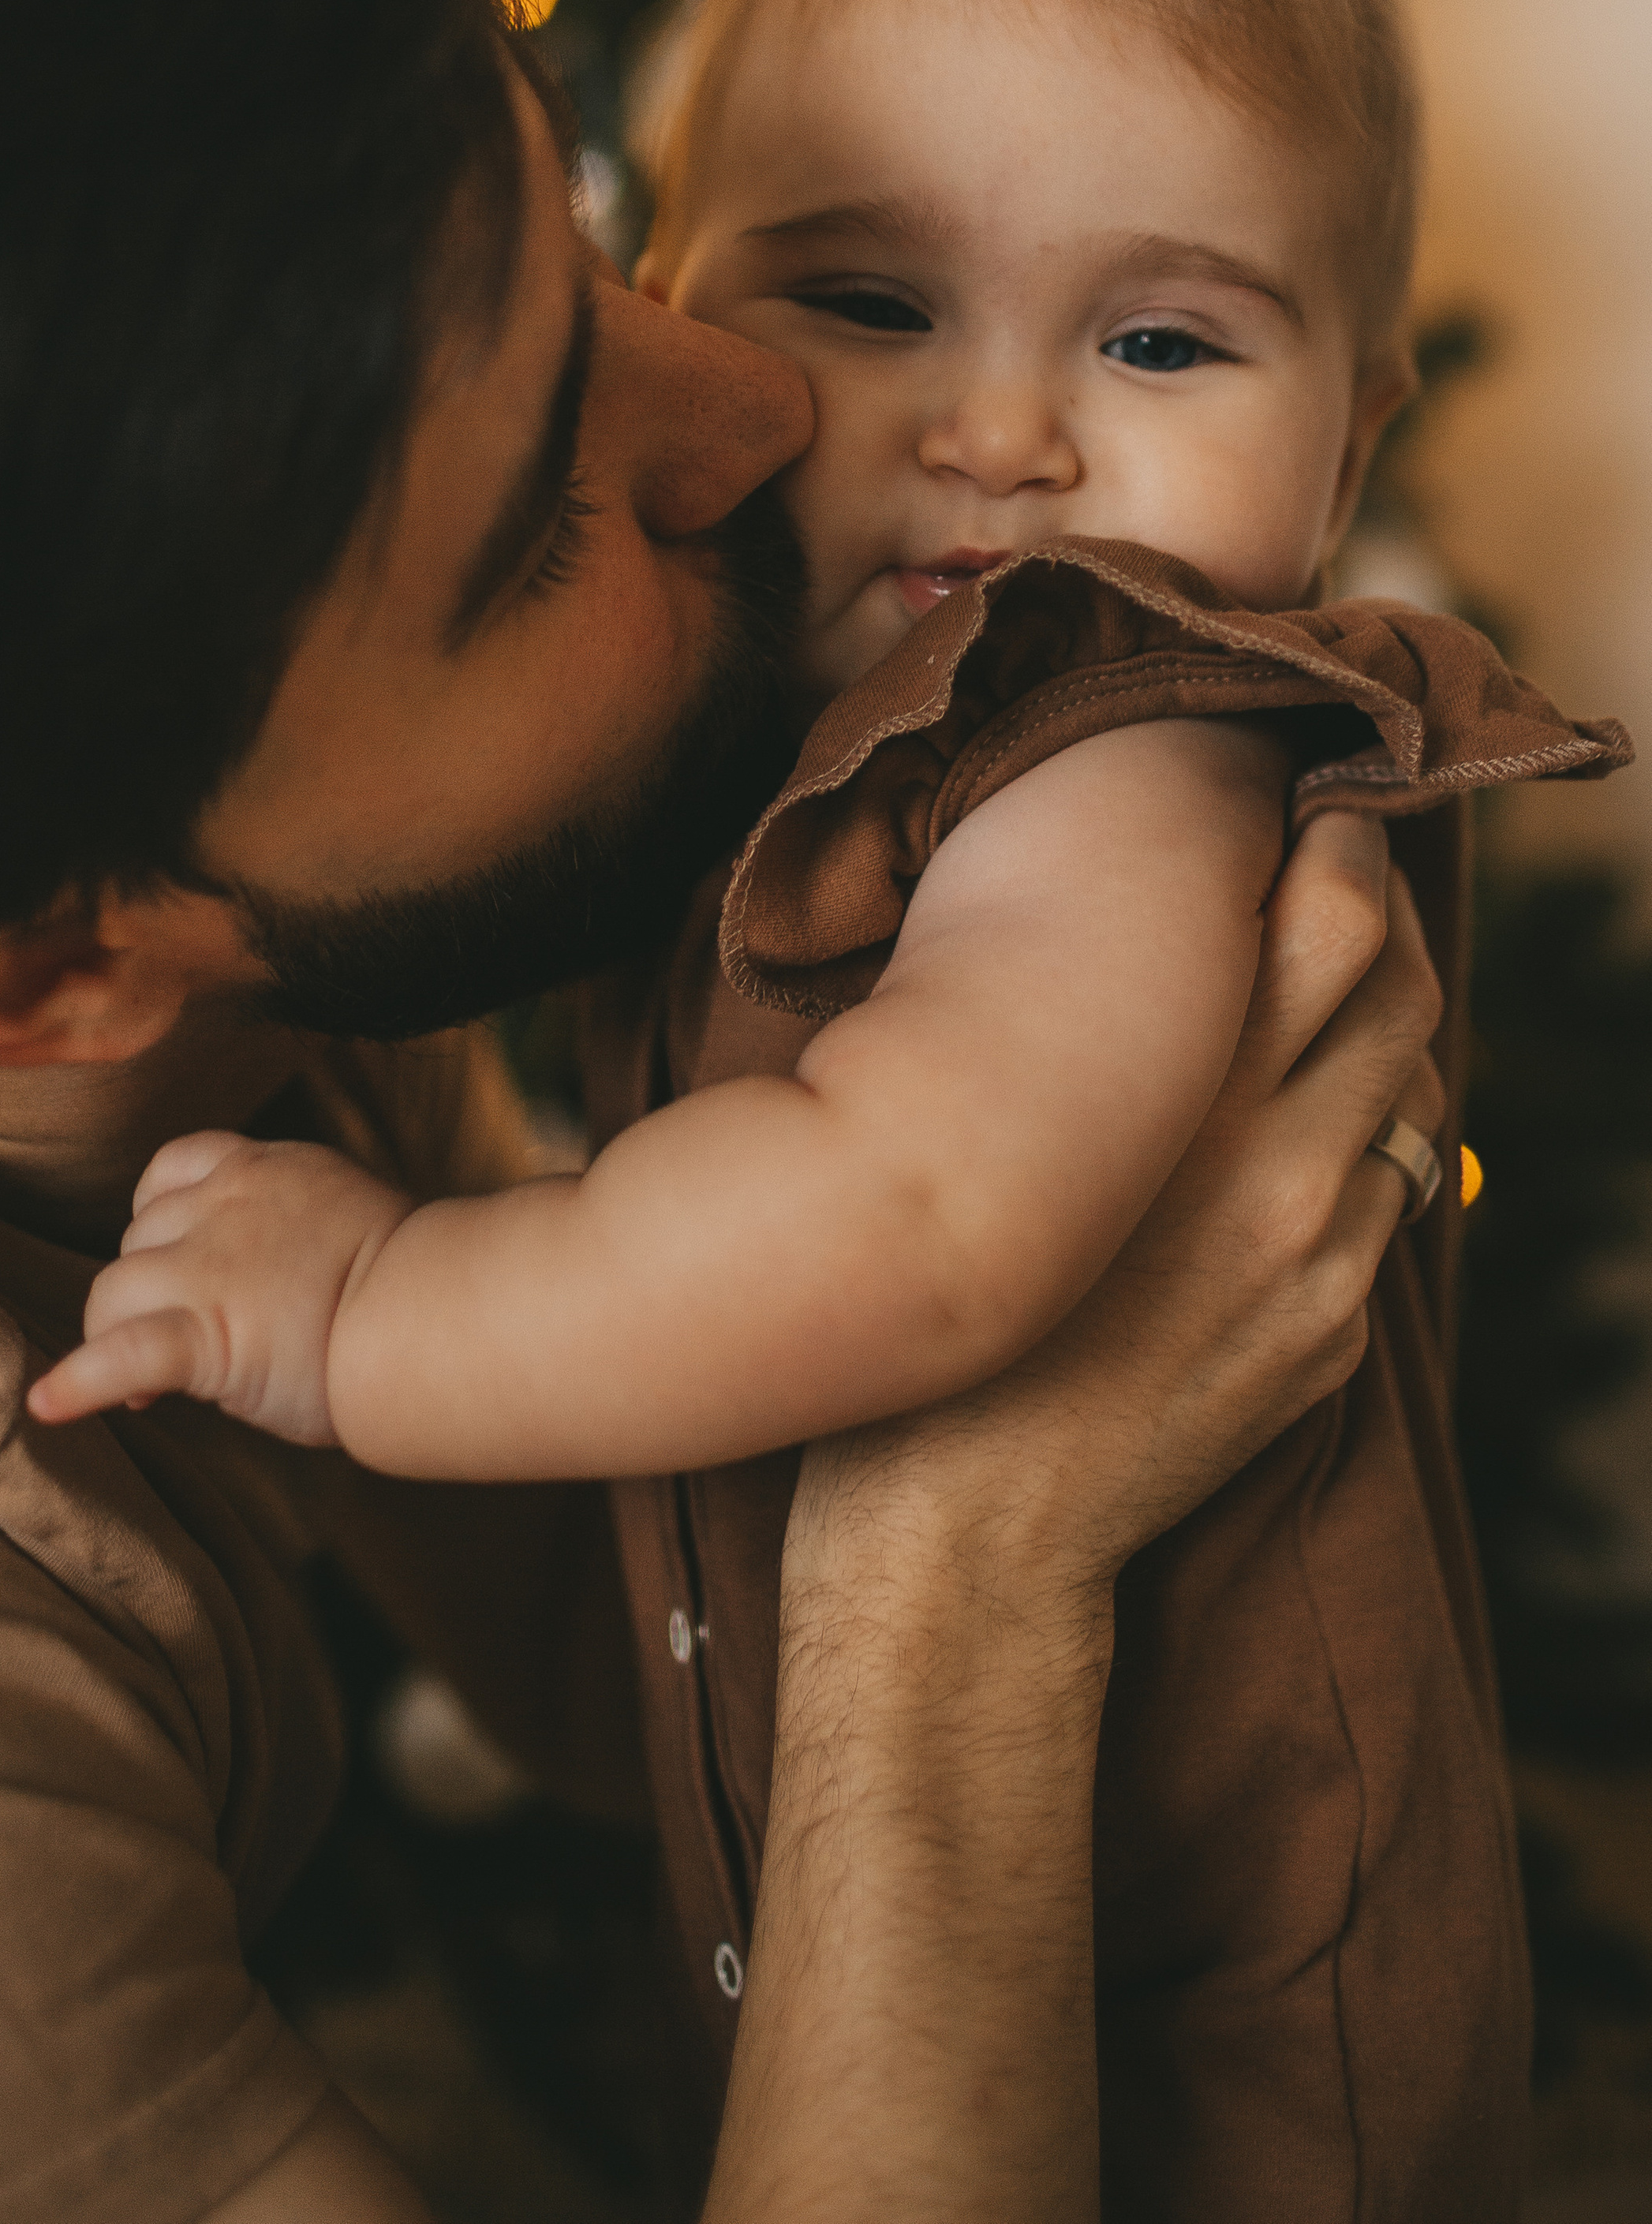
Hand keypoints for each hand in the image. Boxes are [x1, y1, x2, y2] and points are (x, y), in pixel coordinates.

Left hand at [25, 1132, 409, 1441]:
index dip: (161, 1219)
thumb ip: (290, 1228)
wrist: (441, 1310)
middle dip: (150, 1289)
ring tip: (153, 1391)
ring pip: (112, 1289)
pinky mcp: (208, 1334)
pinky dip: (79, 1381)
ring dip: (120, 1334)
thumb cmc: (419, 1280)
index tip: (179, 1264)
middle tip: (185, 1343)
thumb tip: (267, 1277)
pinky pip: (121, 1352)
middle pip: (138, 1238)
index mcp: (264, 1171)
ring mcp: (211, 1266)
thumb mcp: (346, 1217)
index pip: (173, 1169)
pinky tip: (47, 1406)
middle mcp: (226, 1205)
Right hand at [786, 809, 1442, 1628]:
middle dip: (1381, 906)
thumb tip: (1109, 921)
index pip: (1333, 912)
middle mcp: (1276, 1168)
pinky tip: (1283, 1137)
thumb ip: (1067, 1026)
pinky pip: (1382, 1200)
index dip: (1340, 838)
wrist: (964, 1537)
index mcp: (1179, 1097)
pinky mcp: (1329, 1334)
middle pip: (1400, 984)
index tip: (1309, 801)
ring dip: (1377, 1025)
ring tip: (1314, 996)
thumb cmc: (925, 1313)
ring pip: (1412, 1090)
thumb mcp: (979, 1133)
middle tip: (1332, 865)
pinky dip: (1354, 1145)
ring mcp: (1319, 1259)